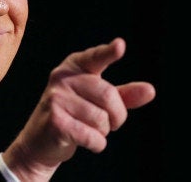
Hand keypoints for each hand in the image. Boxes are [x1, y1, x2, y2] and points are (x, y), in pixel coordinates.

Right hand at [2, 37, 155, 180]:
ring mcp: (56, 99)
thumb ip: (124, 95)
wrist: (40, 143)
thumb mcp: (98, 102)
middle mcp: (62, 79)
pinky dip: (96, 144)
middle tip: (110, 124)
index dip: (108, 53)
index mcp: (74, 67)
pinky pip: (92, 136)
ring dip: (103, 132)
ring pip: (101, 119)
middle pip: (109, 96)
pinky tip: (86, 141)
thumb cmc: (73, 117)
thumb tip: (150, 90)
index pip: (94, 58)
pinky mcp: (55, 121)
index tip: (120, 46)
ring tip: (89, 130)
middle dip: (117, 116)